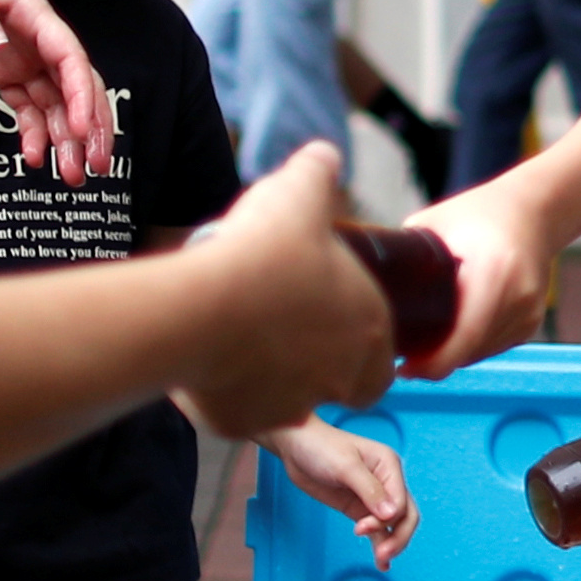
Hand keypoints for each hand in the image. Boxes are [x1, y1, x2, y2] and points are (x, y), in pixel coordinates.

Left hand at [0, 0, 115, 179]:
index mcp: (33, 13)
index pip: (68, 56)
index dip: (80, 93)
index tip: (79, 127)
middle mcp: (36, 39)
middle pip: (76, 86)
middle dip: (89, 127)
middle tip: (95, 166)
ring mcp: (22, 56)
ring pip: (56, 103)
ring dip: (66, 139)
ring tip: (71, 176)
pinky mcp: (2, 70)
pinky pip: (27, 105)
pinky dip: (33, 131)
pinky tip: (33, 157)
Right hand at [166, 147, 397, 439]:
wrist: (201, 307)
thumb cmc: (262, 253)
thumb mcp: (299, 190)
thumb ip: (318, 170)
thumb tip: (322, 157)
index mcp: (368, 331)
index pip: (380, 362)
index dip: (361, 346)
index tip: (330, 322)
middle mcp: (337, 379)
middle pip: (336, 385)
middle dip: (314, 362)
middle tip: (281, 328)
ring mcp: (290, 408)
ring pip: (286, 402)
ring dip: (271, 376)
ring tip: (240, 336)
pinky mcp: (242, 424)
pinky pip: (238, 411)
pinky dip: (228, 391)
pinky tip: (210, 356)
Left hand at [265, 420, 419, 566]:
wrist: (295, 448)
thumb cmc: (320, 447)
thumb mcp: (345, 466)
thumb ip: (369, 490)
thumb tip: (391, 514)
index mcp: (388, 465)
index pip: (400, 499)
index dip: (387, 518)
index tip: (363, 526)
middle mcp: (386, 481)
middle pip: (405, 515)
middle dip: (397, 536)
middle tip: (382, 554)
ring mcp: (373, 497)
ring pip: (393, 525)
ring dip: (391, 543)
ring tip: (381, 561)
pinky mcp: (359, 508)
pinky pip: (377, 530)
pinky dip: (380, 543)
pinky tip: (381, 561)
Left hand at [412, 172, 563, 373]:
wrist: (535, 210)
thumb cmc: (480, 213)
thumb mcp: (434, 224)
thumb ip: (405, 257)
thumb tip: (365, 285)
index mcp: (494, 271)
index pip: (466, 336)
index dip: (433, 362)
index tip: (404, 368)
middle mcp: (517, 296)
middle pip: (468, 352)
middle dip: (434, 362)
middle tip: (402, 359)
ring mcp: (528, 313)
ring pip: (480, 354)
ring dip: (452, 356)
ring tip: (423, 347)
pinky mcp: (531, 323)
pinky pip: (493, 347)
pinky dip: (470, 347)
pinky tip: (452, 335)